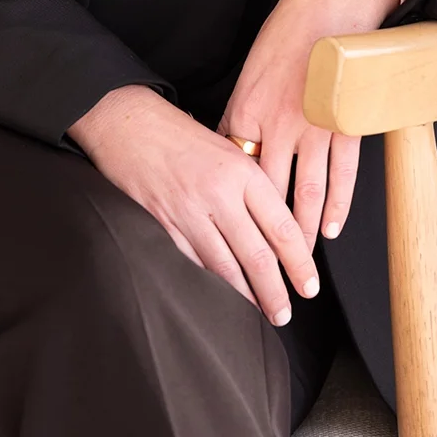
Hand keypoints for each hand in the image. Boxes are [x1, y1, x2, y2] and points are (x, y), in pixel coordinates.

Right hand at [66, 82, 321, 327]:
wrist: (127, 121)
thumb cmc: (178, 132)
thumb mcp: (225, 147)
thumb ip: (250, 184)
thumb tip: (274, 228)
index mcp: (241, 171)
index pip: (281, 226)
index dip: (299, 262)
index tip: (309, 286)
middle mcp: (218, 194)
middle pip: (256, 255)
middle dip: (275, 292)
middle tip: (285, 314)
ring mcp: (188, 212)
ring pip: (225, 267)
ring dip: (244, 297)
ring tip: (259, 314)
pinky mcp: (162, 224)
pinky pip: (192, 263)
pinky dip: (209, 284)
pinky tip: (219, 298)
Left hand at [216, 0, 399, 254]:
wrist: (331, 2)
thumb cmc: (288, 32)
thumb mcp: (252, 71)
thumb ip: (244, 111)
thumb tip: (235, 146)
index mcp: (246, 109)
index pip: (235, 171)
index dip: (232, 205)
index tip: (230, 229)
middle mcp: (276, 125)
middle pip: (266, 194)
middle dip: (264, 234)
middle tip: (264, 267)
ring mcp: (313, 128)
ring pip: (304, 194)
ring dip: (301, 233)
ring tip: (298, 262)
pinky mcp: (344, 125)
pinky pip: (340, 177)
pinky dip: (336, 206)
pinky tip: (329, 228)